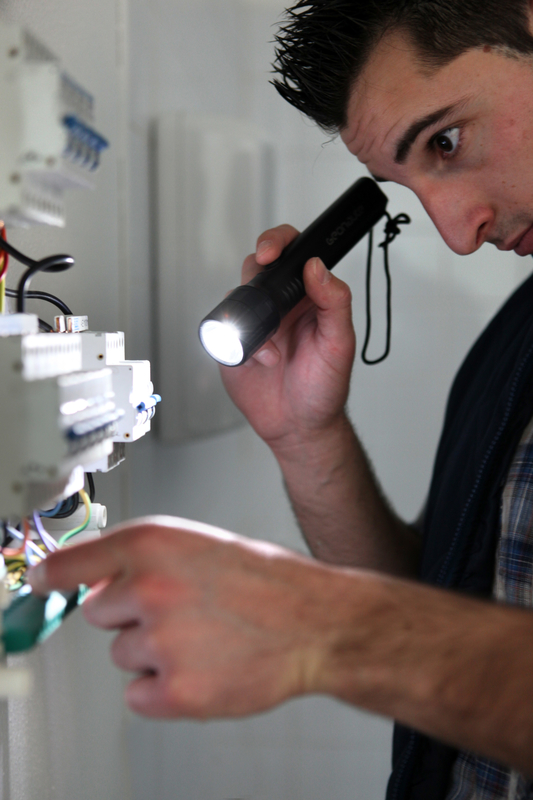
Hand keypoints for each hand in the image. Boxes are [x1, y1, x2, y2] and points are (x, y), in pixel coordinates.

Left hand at [27, 517, 333, 718]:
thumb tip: (93, 582)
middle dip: (129, 616)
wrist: (314, 623)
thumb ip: (142, 558)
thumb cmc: (264, 581)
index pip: (70, 563)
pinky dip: (163, 690)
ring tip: (203, 638)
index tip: (40, 583)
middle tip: (180, 612)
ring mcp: (160, 642)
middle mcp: (149, 588)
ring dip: (152, 653)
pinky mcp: (175, 691)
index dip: (51, 576)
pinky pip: (137, 696)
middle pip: (97, 614)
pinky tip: (203, 667)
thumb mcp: (198, 544)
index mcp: (153, 544)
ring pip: (122, 656)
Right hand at [220, 225, 355, 451]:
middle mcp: (281, 306)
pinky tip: (260, 360)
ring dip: (251, 315)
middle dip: (256, 269)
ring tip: (273, 347)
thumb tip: (318, 268)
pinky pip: (223, 328)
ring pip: (239, 295)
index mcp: (309, 298)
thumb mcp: (340, 344)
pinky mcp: (235, 343)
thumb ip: (335, 303)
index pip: (295, 255)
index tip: (274, 252)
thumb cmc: (325, 388)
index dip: (280, 243)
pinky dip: (239, 341)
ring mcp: (257, 324)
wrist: (299, 427)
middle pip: (259, 266)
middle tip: (260, 280)